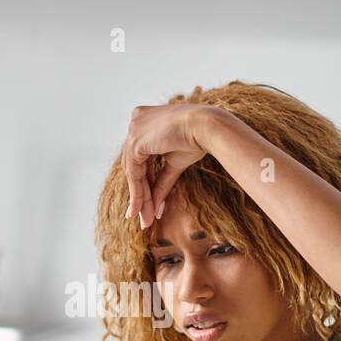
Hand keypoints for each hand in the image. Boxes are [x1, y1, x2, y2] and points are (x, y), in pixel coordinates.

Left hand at [122, 103, 228, 228]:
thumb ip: (161, 182)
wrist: (207, 127)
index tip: (150, 204)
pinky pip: (134, 173)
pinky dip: (138, 193)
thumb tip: (155, 206)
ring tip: (145, 220)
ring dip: (140, 198)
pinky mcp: (135, 142)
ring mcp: (133, 130)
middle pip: (135, 166)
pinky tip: (142, 210)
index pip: (142, 157)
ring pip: (133, 172)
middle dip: (141, 194)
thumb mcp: (174, 164)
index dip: (146, 182)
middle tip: (144, 218)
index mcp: (146, 119)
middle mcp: (136, 121)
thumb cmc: (197, 139)